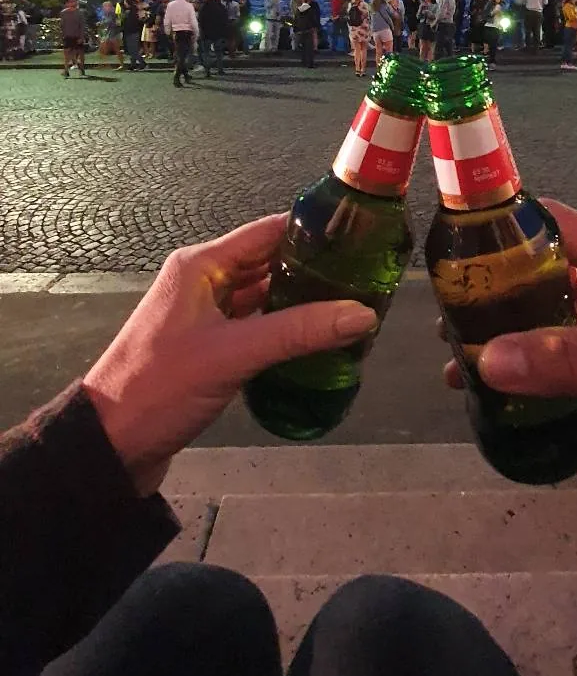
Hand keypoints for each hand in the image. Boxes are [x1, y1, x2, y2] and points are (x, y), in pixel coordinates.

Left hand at [84, 215, 375, 495]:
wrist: (112, 443)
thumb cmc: (161, 387)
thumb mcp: (234, 354)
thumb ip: (299, 332)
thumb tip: (363, 313)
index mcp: (201, 266)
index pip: (267, 232)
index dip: (312, 232)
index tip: (358, 238)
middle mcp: (203, 282)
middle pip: (269, 263)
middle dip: (314, 270)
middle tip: (366, 280)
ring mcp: (204, 315)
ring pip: (263, 297)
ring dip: (301, 302)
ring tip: (351, 308)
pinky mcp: (208, 347)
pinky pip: (255, 326)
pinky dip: (283, 330)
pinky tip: (316, 341)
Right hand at [444, 200, 576, 507]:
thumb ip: (572, 358)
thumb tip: (484, 359)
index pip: (551, 223)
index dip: (501, 224)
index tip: (445, 246)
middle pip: (538, 276)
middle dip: (488, 294)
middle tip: (438, 322)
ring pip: (545, 327)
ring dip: (502, 342)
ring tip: (455, 368)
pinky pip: (561, 370)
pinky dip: (527, 380)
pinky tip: (496, 401)